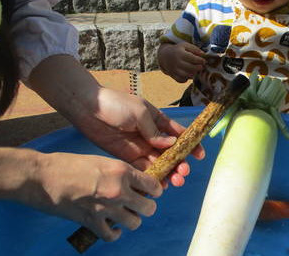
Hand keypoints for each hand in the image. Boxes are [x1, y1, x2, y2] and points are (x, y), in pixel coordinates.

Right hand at [0, 147, 167, 241]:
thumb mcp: (100, 160)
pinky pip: (112, 235)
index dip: (154, 190)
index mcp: (121, 170)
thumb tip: (135, 183)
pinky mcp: (91, 222)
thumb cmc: (68, 164)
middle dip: (146, 206)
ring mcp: (105, 208)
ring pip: (135, 223)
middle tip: (137, 203)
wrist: (42, 176)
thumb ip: (120, 172)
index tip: (150, 191)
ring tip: (124, 214)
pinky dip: (114, 233)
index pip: (153, 185)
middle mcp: (118, 190)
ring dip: (131, 219)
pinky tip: (112, 227)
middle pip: (149, 207)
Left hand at [72, 88, 204, 186]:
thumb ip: (155, 130)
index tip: (200, 156)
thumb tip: (172, 144)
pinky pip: (144, 170)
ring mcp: (141, 147)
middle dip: (180, 164)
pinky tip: (159, 185)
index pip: (179, 134)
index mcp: (158, 121)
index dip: (191, 145)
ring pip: (160, 164)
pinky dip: (153, 178)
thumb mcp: (140, 112)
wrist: (88, 109)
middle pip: (171, 153)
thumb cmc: (115, 104)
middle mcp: (152, 136)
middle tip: (183, 173)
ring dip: (169, 173)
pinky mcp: (128, 157)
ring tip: (174, 182)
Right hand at [157, 42, 205, 82]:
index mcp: (180, 53)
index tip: (204, 61)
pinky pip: (182, 80)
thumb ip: (195, 49)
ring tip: (196, 70)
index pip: (193, 58)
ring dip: (194, 73)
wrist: (165, 56)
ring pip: (187, 75)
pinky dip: (187, 78)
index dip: (201, 60)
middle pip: (191, 68)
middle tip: (201, 66)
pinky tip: (189, 73)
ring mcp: (174, 70)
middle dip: (199, 68)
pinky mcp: (173, 76)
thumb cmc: (179, 50)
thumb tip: (203, 55)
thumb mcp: (185, 45)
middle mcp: (176, 62)